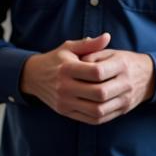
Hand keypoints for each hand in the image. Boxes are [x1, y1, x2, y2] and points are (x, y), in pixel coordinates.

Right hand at [20, 34, 155, 124]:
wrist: (33, 76)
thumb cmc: (56, 59)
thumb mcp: (69, 47)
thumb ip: (89, 44)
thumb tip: (107, 37)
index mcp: (67, 68)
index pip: (95, 72)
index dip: (109, 72)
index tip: (116, 70)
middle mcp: (64, 86)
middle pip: (98, 93)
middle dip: (113, 90)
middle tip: (122, 86)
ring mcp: (64, 101)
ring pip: (95, 110)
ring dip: (111, 105)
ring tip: (118, 98)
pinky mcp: (64, 112)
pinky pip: (89, 119)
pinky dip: (102, 116)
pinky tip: (109, 107)